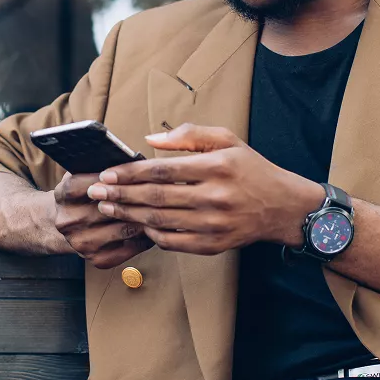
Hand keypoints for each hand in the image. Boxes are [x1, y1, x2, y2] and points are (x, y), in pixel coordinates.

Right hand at [50, 171, 153, 268]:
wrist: (61, 228)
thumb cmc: (81, 196)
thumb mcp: (82, 176)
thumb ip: (101, 169)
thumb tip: (136, 162)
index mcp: (64, 194)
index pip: (93, 183)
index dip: (117, 179)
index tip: (139, 172)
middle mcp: (69, 220)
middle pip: (111, 208)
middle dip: (137, 199)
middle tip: (161, 192)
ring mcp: (82, 242)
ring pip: (124, 229)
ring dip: (145, 219)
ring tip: (162, 210)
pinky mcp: (97, 259)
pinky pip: (129, 248)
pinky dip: (145, 238)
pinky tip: (155, 228)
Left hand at [85, 123, 325, 254]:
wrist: (282, 206)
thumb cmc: (251, 170)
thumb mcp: (228, 140)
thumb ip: (189, 135)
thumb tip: (150, 140)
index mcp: (216, 166)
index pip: (162, 170)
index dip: (130, 173)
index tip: (108, 174)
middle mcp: (215, 196)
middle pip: (156, 197)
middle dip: (120, 195)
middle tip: (96, 193)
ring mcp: (214, 223)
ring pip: (160, 221)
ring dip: (129, 215)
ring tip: (108, 208)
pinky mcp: (214, 244)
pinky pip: (173, 241)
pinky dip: (152, 234)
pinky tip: (138, 225)